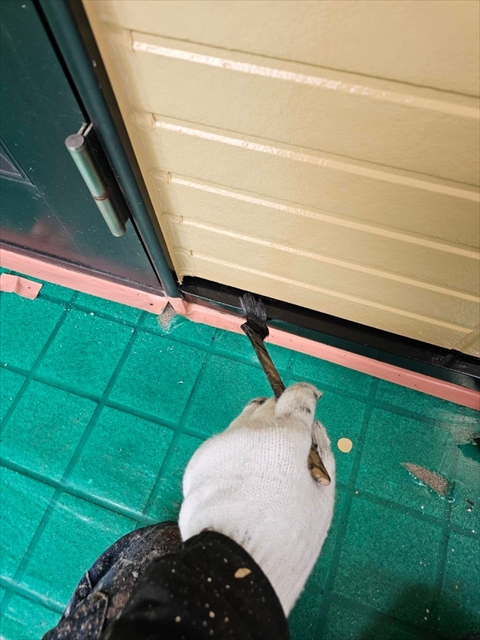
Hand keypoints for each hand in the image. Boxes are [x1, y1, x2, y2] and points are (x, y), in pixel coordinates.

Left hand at [179, 383, 335, 614]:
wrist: (234, 563)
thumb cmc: (288, 535)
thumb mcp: (321, 496)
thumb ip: (321, 454)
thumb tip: (313, 430)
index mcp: (285, 436)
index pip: (298, 397)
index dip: (306, 397)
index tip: (310, 400)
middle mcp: (251, 430)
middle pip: (269, 405)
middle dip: (281, 417)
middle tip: (287, 445)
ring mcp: (223, 443)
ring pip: (245, 422)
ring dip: (258, 433)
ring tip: (263, 468)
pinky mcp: (201, 459)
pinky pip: (224, 445)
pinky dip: (236, 453)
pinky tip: (240, 483)